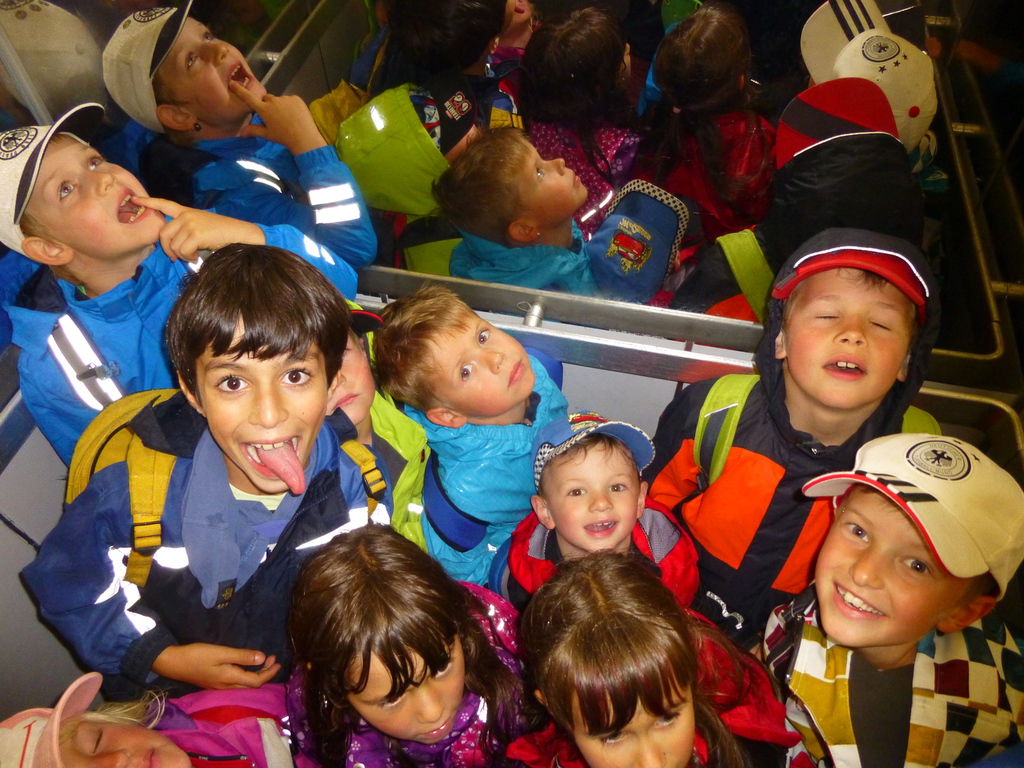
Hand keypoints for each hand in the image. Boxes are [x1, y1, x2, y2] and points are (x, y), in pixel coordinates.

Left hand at [136, 196, 264, 260]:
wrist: (242, 236)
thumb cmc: (225, 236)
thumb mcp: (203, 228)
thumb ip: (187, 231)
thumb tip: (174, 247)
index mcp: (187, 211)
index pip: (165, 204)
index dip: (148, 202)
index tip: (134, 200)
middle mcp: (187, 215)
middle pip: (163, 233)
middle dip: (167, 249)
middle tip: (176, 258)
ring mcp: (191, 223)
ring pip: (173, 245)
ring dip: (182, 256)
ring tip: (194, 257)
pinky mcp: (196, 233)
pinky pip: (182, 250)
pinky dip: (189, 258)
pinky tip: (198, 257)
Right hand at [152, 643, 280, 688]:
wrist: (172, 662)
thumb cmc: (197, 655)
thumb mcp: (221, 653)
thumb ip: (242, 656)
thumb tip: (263, 658)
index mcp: (230, 679)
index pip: (256, 681)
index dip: (269, 673)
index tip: (277, 661)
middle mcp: (226, 686)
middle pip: (251, 684)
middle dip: (265, 673)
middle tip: (272, 659)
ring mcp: (218, 686)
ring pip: (243, 684)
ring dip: (255, 674)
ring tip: (263, 661)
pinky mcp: (213, 682)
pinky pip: (235, 682)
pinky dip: (245, 674)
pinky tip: (245, 665)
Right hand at [231, 81, 326, 155]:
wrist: (304, 137)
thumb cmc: (283, 137)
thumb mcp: (267, 134)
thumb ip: (254, 130)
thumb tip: (241, 133)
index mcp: (264, 109)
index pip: (249, 98)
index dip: (240, 90)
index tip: (232, 83)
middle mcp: (273, 101)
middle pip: (266, 99)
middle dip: (267, 105)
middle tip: (274, 117)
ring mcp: (285, 98)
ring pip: (279, 100)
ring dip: (280, 106)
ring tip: (287, 118)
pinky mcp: (296, 98)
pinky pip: (290, 99)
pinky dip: (290, 105)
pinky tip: (295, 115)